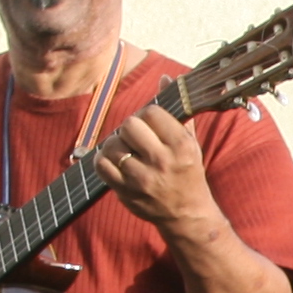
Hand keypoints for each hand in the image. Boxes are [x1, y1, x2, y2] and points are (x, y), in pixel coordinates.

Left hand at [97, 105, 225, 238]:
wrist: (186, 214)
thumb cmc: (187, 173)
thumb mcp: (190, 143)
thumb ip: (176, 111)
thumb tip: (165, 78)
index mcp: (181, 146)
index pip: (152, 112)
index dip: (147, 114)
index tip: (150, 123)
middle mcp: (162, 161)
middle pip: (130, 125)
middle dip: (130, 127)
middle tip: (136, 136)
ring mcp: (142, 178)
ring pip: (113, 145)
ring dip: (116, 144)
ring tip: (125, 149)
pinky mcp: (126, 192)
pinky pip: (102, 166)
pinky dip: (104, 159)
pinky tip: (114, 160)